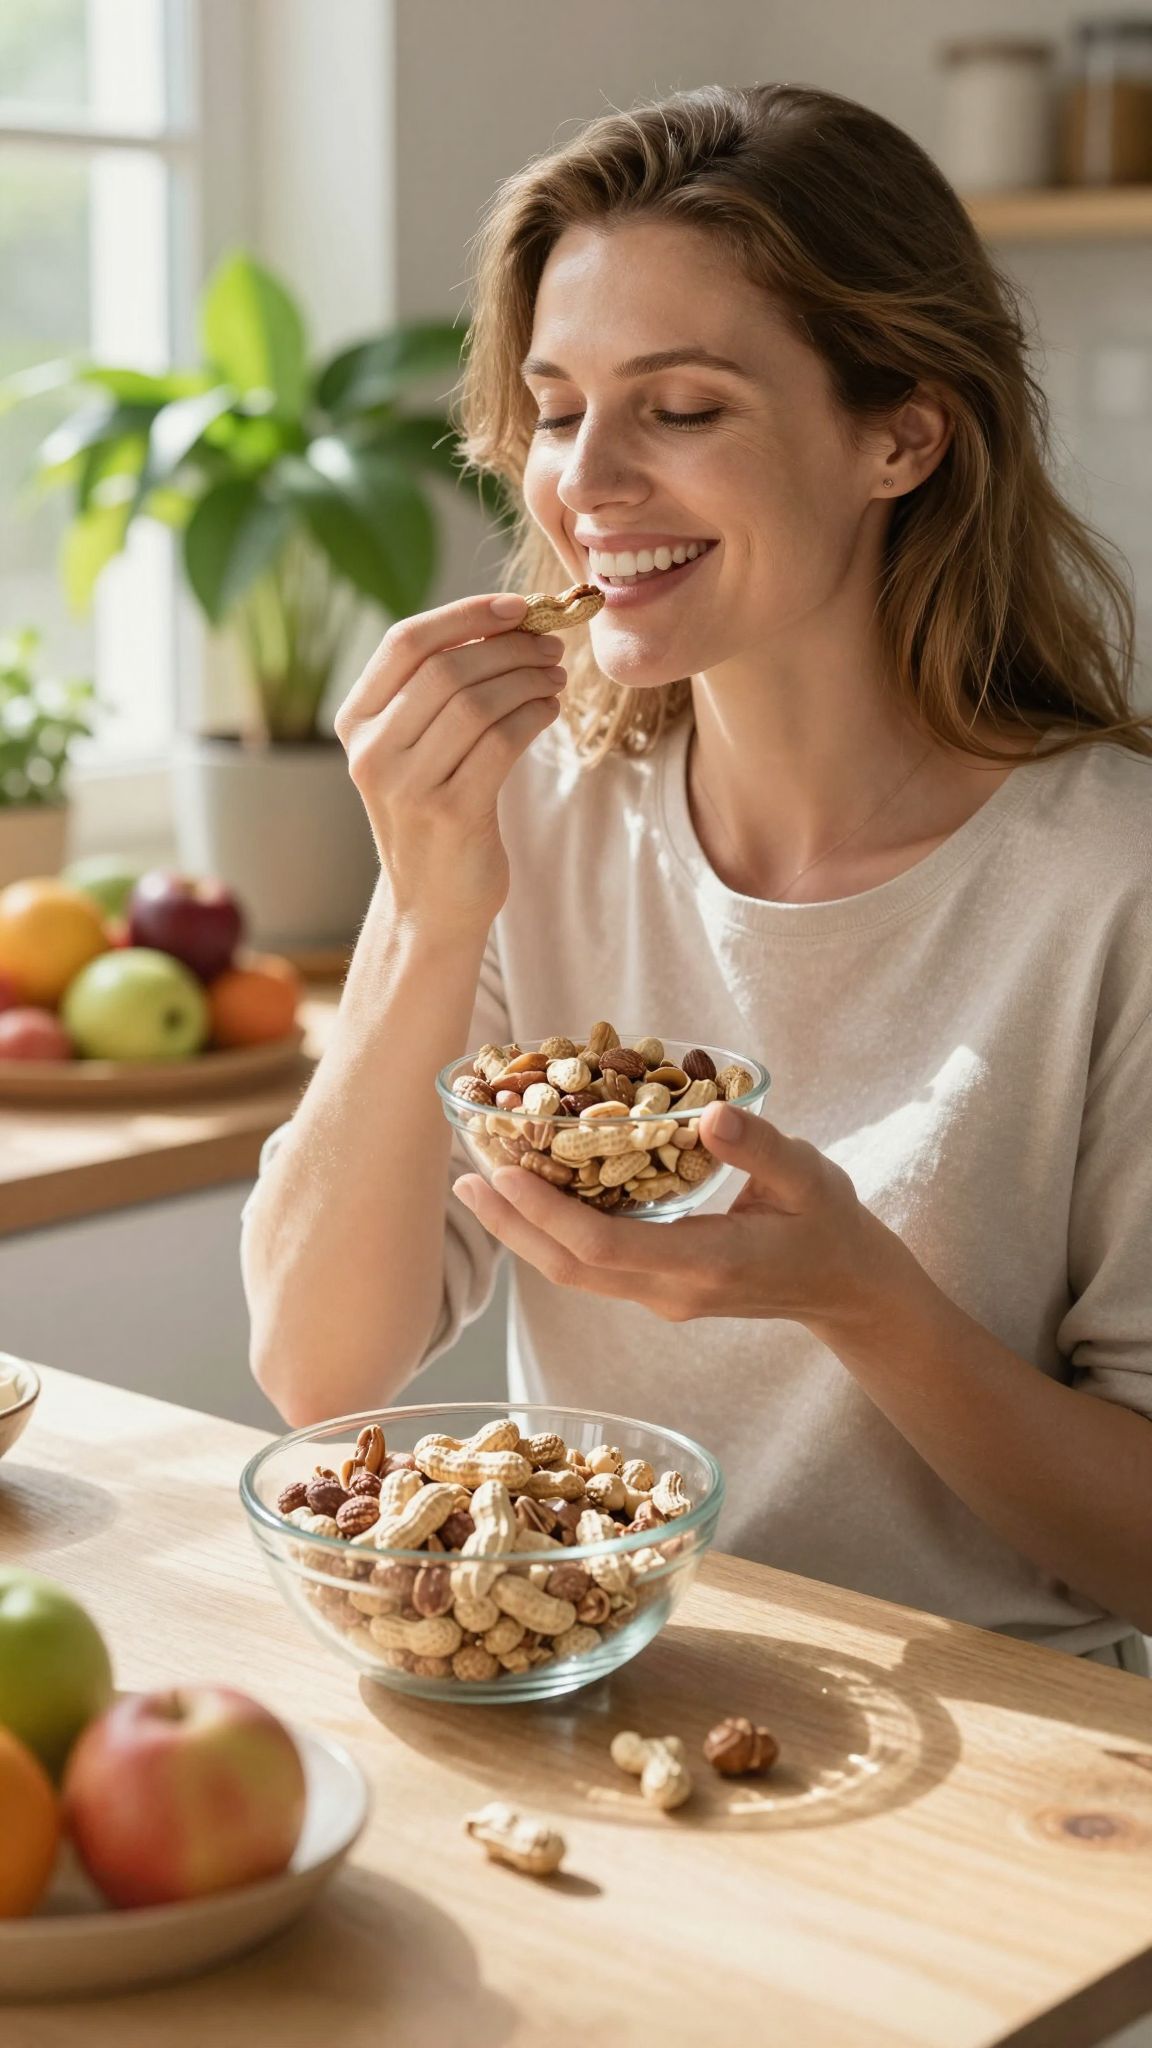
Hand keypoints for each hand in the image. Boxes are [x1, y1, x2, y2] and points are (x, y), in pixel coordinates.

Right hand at [334, 593, 566, 931]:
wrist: (432, 903)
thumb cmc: (435, 811)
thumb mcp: (416, 748)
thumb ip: (438, 691)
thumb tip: (510, 620)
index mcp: (355, 722)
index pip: (404, 643)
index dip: (464, 614)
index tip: (516, 606)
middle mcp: (371, 752)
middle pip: (447, 669)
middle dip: (508, 648)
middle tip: (550, 647)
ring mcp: (407, 785)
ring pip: (478, 703)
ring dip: (528, 679)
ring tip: (555, 678)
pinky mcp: (450, 813)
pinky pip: (502, 742)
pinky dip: (534, 715)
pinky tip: (550, 711)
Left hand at [453, 1101, 908, 1333]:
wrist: (848, 1288)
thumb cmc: (831, 1225)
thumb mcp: (811, 1176)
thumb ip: (762, 1149)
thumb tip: (710, 1112)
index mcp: (707, 1265)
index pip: (605, 1248)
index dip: (546, 1214)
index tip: (503, 1172)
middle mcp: (673, 1292)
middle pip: (570, 1268)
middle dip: (512, 1224)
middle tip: (465, 1175)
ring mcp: (662, 1298)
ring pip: (574, 1273)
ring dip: (523, 1231)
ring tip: (479, 1183)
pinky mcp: (659, 1290)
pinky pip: (593, 1267)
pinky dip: (553, 1233)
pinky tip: (531, 1196)